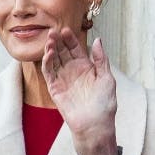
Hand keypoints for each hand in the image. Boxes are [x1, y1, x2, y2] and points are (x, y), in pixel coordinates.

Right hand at [43, 29, 118, 154]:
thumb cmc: (105, 104)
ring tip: (50, 39)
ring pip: (54, 60)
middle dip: (58, 41)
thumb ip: (101, 59)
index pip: (75, 49)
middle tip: (54, 30)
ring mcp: (63, 80)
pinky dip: (47, 62)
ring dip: (51, 49)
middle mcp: (73, 72)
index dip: (70, 39)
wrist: (95, 125)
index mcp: (86, 68)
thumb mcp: (106, 78)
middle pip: (63, 52)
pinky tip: (49, 53)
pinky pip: (49, 73)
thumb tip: (98, 40)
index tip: (66, 29)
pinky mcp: (55, 89)